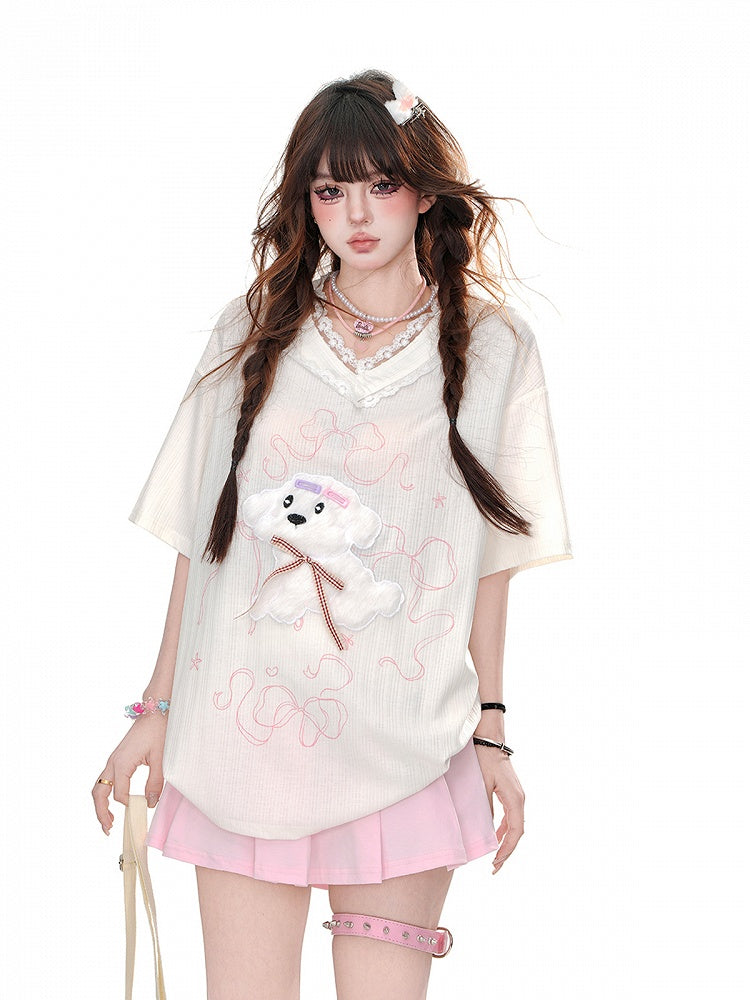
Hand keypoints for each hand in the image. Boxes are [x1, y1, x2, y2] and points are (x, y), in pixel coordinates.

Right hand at [92, 712, 167, 835]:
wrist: (156, 710)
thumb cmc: (159, 730)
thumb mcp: (161, 758)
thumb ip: (155, 782)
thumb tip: (149, 804)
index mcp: (122, 762)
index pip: (119, 793)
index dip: (128, 806)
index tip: (138, 813)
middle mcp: (113, 762)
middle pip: (98, 792)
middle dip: (101, 812)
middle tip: (109, 829)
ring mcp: (114, 759)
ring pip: (99, 786)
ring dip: (101, 804)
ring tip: (109, 821)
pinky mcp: (118, 758)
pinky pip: (106, 779)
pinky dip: (106, 794)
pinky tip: (116, 802)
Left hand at [474, 746, 524, 874]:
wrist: (488, 738)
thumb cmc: (483, 758)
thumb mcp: (480, 785)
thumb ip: (483, 808)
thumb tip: (482, 831)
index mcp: (515, 798)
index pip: (516, 831)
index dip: (507, 849)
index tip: (496, 862)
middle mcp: (519, 798)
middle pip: (517, 831)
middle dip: (507, 850)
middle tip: (494, 867)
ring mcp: (516, 795)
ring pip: (514, 824)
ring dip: (506, 840)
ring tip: (494, 857)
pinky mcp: (510, 792)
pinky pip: (510, 816)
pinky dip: (503, 829)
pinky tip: (494, 835)